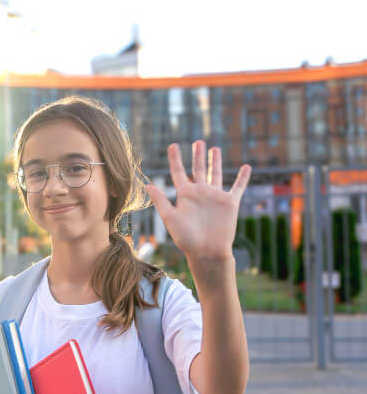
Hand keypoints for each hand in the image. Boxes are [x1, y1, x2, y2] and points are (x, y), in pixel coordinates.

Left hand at [145, 141, 251, 263]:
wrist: (206, 252)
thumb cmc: (186, 238)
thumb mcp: (170, 217)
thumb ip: (161, 200)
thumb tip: (147, 185)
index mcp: (185, 195)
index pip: (179, 172)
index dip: (175, 159)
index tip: (172, 145)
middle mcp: (200, 193)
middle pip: (198, 169)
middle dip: (198, 156)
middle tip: (198, 141)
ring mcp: (215, 197)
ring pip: (216, 174)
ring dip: (215, 162)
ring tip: (215, 148)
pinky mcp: (230, 203)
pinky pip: (238, 187)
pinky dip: (242, 177)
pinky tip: (246, 167)